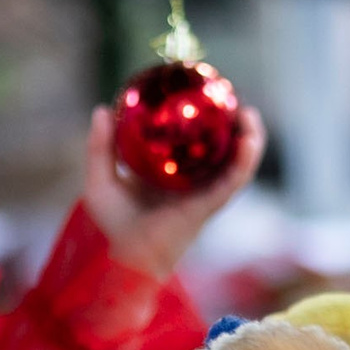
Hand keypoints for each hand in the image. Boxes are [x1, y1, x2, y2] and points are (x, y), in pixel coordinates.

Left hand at [82, 103, 266, 281]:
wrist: (127, 258)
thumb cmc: (115, 226)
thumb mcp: (101, 180)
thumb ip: (99, 147)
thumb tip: (102, 109)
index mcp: (172, 174)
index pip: (193, 142)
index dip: (203, 118)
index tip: (201, 91)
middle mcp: (194, 182)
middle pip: (222, 148)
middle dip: (233, 123)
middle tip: (229, 97)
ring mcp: (206, 192)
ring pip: (238, 162)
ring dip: (250, 137)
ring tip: (248, 113)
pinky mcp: (211, 203)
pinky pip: (235, 178)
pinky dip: (245, 159)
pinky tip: (247, 139)